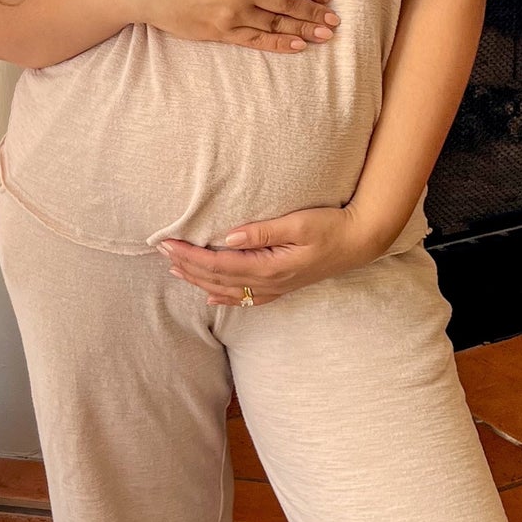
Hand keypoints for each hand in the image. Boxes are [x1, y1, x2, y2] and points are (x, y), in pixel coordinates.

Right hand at [130, 0, 340, 53]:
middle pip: (290, 1)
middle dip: (315, 12)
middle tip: (334, 20)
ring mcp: (232, 11)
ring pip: (278, 23)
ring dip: (305, 29)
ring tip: (325, 35)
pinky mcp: (221, 32)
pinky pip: (257, 40)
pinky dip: (280, 44)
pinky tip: (299, 45)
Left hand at [156, 202, 380, 306]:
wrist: (360, 242)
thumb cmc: (331, 226)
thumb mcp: (299, 223)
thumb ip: (263, 231)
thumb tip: (228, 237)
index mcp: (270, 266)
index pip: (219, 263)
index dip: (191, 255)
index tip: (168, 243)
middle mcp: (270, 282)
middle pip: (218, 278)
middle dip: (188, 265)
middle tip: (162, 251)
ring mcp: (276, 288)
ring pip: (228, 289)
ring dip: (199, 280)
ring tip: (175, 269)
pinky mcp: (282, 287)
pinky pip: (247, 298)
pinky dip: (225, 297)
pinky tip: (210, 296)